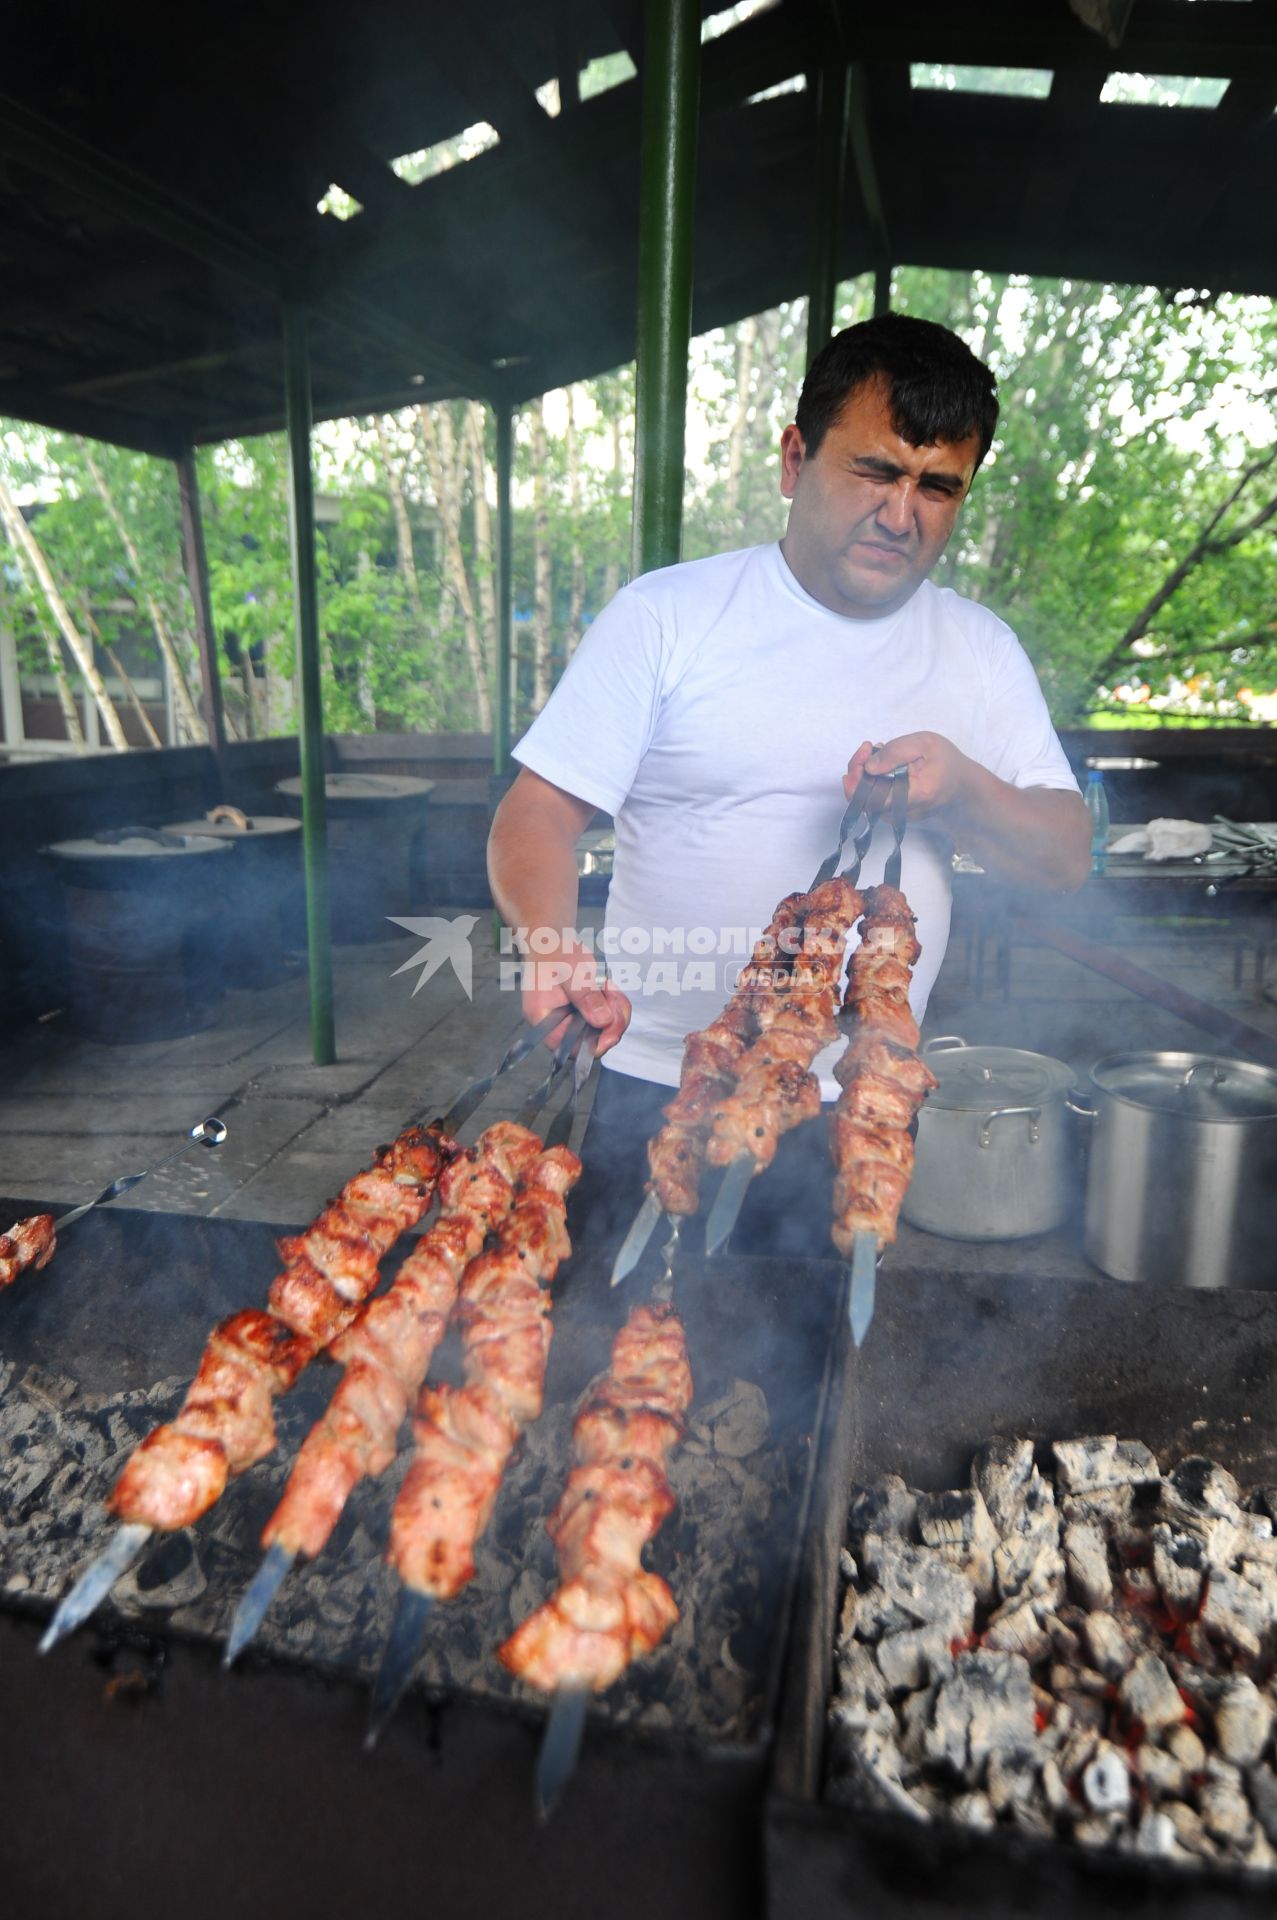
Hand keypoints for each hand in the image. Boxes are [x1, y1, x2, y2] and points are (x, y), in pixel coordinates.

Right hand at [519, 936, 631, 1057]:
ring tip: (609, 986)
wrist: (553, 938)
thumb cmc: (555, 951)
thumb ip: (586, 996)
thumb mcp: (572, 971)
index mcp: (544, 1018)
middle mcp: (556, 1024)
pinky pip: (605, 1017)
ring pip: (602, 1030)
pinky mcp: (583, 1012)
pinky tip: (608, 986)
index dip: (593, 1044)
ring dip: (615, 1010)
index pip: (568, 1047)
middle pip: (590, 1040)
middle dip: (611, 1022)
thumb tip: (603, 1021)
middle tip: (615, 998)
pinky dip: (614, 1004)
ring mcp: (571, 1018)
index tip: (612, 1028)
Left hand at [844, 732, 975, 820]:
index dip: (858, 776)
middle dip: (858, 770)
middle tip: (868, 748)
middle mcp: (904, 813)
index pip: (873, 798)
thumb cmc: (946, 762)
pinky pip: (873, 799)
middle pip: (863, 799)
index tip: (865, 751)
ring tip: (878, 753)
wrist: (961, 785)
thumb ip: (896, 752)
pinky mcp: (894, 813)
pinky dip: (871, 780)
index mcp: (916, 795)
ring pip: (866, 799)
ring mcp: (898, 816)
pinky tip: (882, 764)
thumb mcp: (925, 744)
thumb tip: (868, 766)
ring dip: (864, 774)